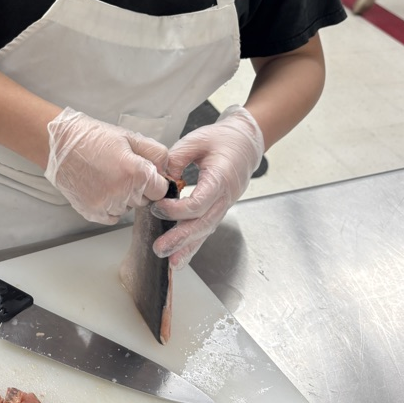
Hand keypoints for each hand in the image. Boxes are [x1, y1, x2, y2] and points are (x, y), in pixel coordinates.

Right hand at [45, 108, 168, 223]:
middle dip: (139, 188)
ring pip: (129, 208)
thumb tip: (168, 170)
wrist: (60, 146)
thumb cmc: (93, 138)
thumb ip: (156, 153)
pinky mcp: (93, 213)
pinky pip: (113, 216)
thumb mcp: (130, 138)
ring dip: (124, 197)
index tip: (146, 173)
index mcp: (136, 172)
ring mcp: (107, 205)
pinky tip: (100, 187)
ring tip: (107, 176)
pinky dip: (111, 206)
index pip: (161, 190)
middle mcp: (123, 192)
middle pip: (146, 200)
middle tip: (121, 170)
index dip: (156, 181)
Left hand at [152, 105, 264, 269]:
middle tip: (160, 248)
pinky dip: (194, 245)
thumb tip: (160, 177)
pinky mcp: (218, 209)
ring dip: (187, 248)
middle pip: (203, 223)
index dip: (177, 209)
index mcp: (220, 178)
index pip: (199, 203)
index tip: (157, 207)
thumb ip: (176, 158)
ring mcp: (224, 205)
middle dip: (181, 238)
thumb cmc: (222, 140)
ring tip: (171, 262)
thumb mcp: (197, 140)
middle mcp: (225, 196)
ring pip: (206, 231)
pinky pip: (206, 229)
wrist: (246, 143)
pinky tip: (181, 258)